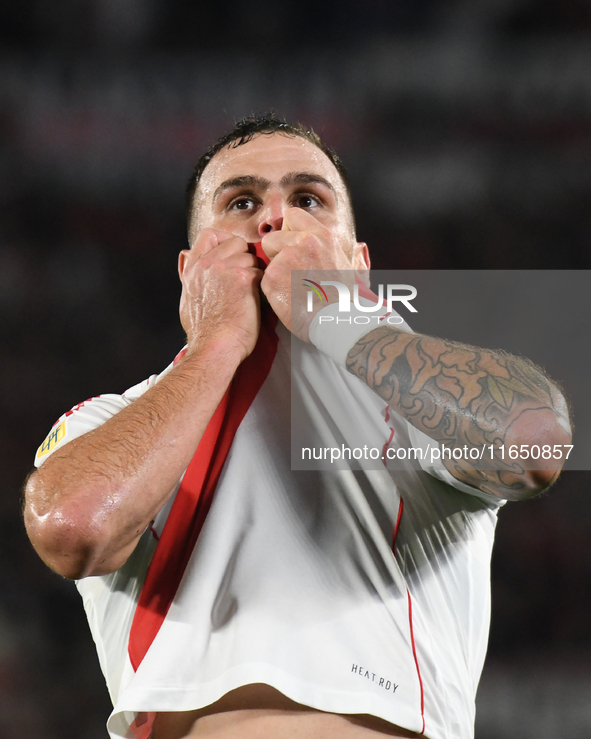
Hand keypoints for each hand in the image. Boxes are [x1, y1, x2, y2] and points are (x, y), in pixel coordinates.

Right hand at [178, 228, 262, 361]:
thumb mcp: (187, 299)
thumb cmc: (204, 332)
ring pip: (251, 257)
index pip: (209, 234)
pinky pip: (261, 271)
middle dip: (245, 256)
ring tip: (250, 294)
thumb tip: (186, 258)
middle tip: (247, 277)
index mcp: (193, 268)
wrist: (215, 347)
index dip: (225, 240)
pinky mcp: (243, 278)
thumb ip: (190, 276)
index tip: (232, 254)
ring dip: (255, 273)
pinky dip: (262, 285)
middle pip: (236, 242)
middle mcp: (207, 264)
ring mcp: (225, 269)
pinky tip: (256, 300)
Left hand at [260, 209, 365, 341]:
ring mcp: (285, 258)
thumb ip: (349, 254)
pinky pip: (264, 280)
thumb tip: (361, 247)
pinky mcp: (272, 277)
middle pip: (271, 237)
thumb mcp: (352, 269)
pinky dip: (272, 291)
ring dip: (275, 273)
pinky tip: (289, 299)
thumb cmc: (347, 300)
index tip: (291, 246)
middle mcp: (303, 241)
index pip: (292, 216)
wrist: (338, 321)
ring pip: (266, 261)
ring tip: (293, 289)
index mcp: (322, 236)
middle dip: (275, 253)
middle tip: (291, 272)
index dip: (287, 230)